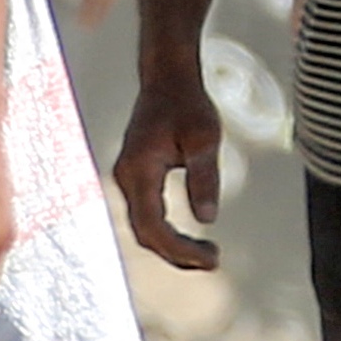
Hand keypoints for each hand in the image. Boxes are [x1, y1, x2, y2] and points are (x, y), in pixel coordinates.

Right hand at [112, 67, 224, 272]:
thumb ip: (204, 178)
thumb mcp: (204, 138)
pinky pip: (146, 216)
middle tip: (213, 260)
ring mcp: (128, 179)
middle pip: (145, 234)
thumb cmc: (187, 104)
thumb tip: (208, 219)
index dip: (180, 250)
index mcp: (139, 170)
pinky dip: (166, 233)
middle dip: (177, 255)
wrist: (168, 80)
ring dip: (172, 247)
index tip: (211, 258)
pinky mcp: (136, 178)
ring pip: (144, 228)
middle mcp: (127, 178)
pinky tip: (187, 240)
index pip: (153, 226)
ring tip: (206, 255)